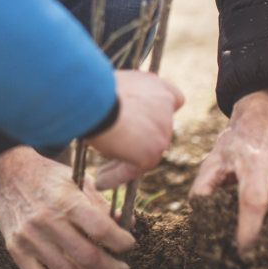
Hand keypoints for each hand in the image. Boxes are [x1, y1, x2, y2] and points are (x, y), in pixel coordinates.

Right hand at [0, 147, 134, 268]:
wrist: (7, 173)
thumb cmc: (48, 177)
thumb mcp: (77, 179)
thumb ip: (101, 203)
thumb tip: (127, 225)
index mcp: (65, 199)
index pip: (100, 229)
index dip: (121, 243)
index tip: (129, 246)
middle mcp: (47, 220)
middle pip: (87, 257)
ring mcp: (30, 238)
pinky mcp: (17, 251)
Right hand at [86, 69, 184, 186]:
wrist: (93, 97)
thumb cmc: (94, 87)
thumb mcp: (116, 86)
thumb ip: (128, 97)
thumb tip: (117, 108)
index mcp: (158, 89)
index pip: (175, 100)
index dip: (161, 110)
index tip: (144, 118)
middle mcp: (165, 110)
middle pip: (158, 131)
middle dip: (138, 141)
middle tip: (114, 150)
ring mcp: (161, 134)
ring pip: (143, 153)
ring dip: (123, 161)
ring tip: (100, 173)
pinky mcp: (150, 154)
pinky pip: (131, 170)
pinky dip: (116, 177)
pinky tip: (100, 182)